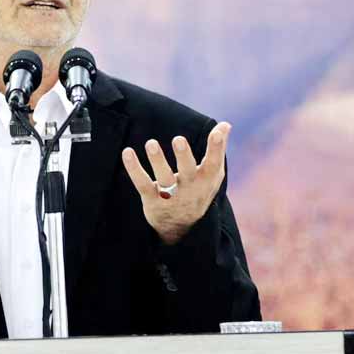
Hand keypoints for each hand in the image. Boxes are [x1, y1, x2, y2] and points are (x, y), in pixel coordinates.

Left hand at [120, 122, 231, 244]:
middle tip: (178, 139)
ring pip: (165, 179)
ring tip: (151, 143)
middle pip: (188, 172)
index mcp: (206, 180)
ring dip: (158, 161)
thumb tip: (225, 124)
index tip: (216, 133)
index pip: (213, 164)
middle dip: (184, 156)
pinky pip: (143, 184)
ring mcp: (171, 196)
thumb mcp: (212, 174)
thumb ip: (217, 149)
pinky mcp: (153, 201)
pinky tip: (127, 152)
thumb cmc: (199, 191)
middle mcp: (190, 189)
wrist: (182, 228)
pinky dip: (134, 169)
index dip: (216, 149)